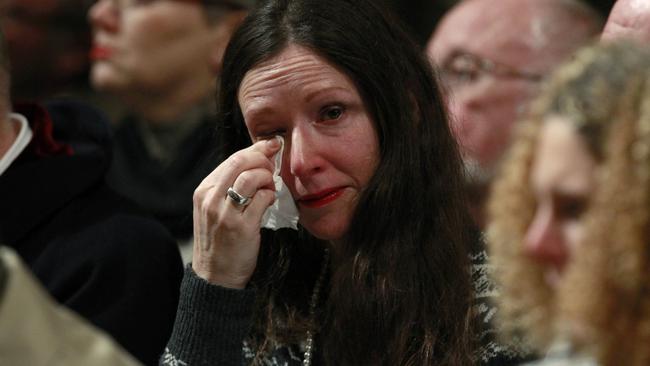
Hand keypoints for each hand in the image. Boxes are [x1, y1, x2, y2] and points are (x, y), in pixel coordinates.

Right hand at [192, 138, 280, 287]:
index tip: (271, 146)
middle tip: (273, 166)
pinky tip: (270, 201)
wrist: (215, 277)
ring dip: (267, 177)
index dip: (256, 149)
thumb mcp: (215, 209)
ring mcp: (225, 213)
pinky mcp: (241, 227)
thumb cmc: (220, 241)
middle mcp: (211, 199)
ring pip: (251, 177)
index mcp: (203, 191)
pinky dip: (270, 195)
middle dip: (263, 158)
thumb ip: (229, 186)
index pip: (232, 159)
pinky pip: (261, 198)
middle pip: (240, 161)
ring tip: (270, 187)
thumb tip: (257, 160)